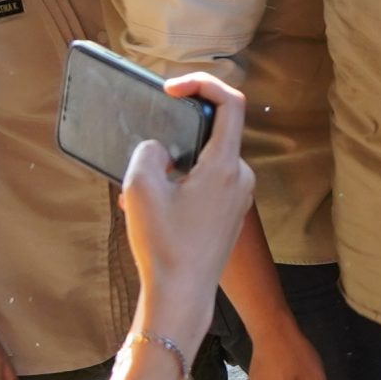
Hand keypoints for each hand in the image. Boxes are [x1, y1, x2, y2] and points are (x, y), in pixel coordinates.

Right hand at [120, 72, 254, 357]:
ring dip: (170, 169)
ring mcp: (239, 197)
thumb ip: (148, 152)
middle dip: (172, 140)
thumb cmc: (164, 246)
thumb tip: (160, 149)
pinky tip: (153, 210)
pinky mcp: (231, 213)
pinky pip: (205, 185)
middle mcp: (241, 178)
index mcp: (226, 166)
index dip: (202, 84)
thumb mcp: (140, 189)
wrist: (182, 295)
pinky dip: (179, 187)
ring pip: (203, 163)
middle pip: (211, 135)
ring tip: (139, 194)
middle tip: (143, 158)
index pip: (230, 103)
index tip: (171, 89)